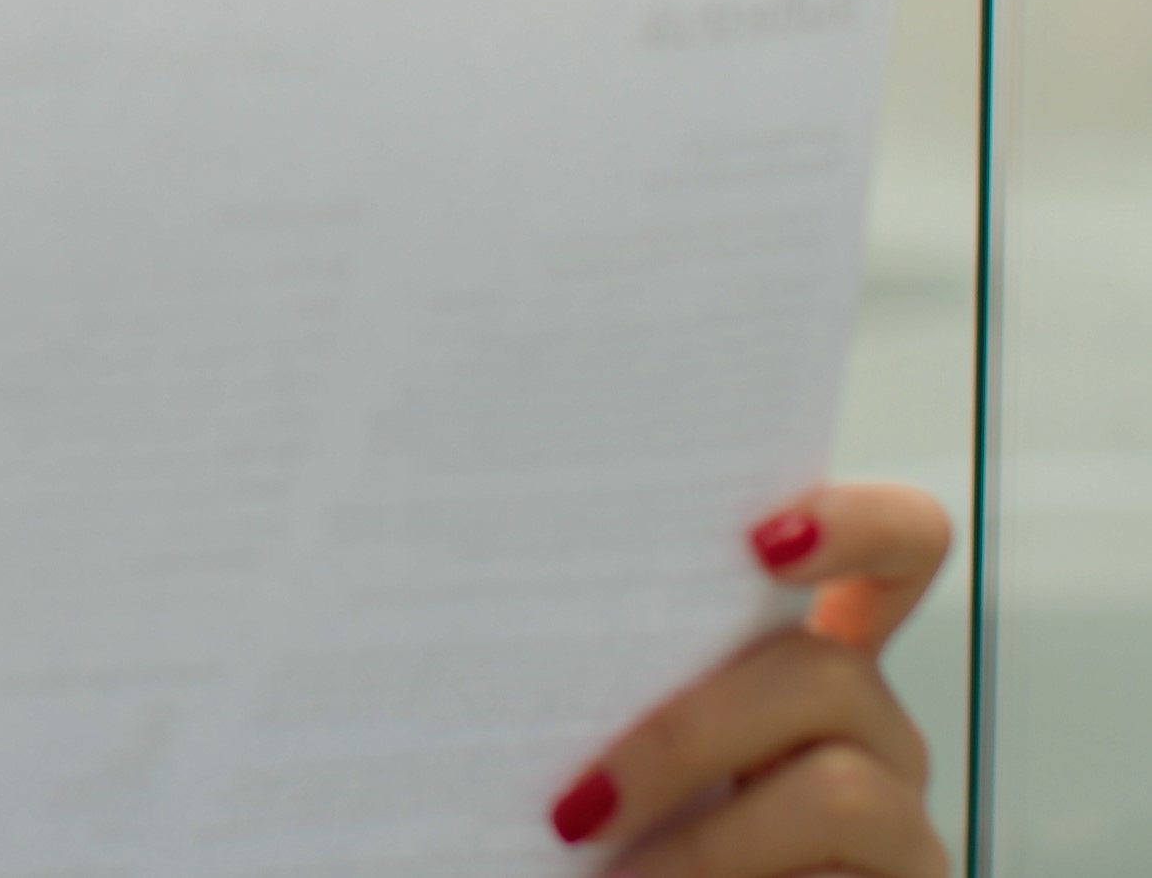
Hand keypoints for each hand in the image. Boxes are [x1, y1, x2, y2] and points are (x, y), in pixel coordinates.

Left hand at [548, 482, 952, 876]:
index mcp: (785, 668)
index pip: (887, 555)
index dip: (853, 523)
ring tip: (599, 872)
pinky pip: (846, 865)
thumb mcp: (594, 758)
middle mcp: (862, 732)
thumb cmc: (601, 845)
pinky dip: (733, 877)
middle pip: (821, 670)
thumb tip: (468, 643)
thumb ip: (583, 691)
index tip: (759, 538)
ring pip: (839, 781)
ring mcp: (898, 821)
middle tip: (574, 806)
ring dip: (701, 839)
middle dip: (682, 734)